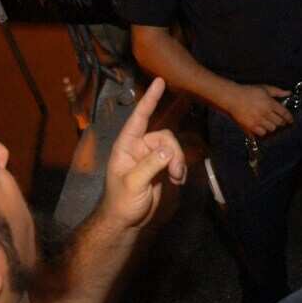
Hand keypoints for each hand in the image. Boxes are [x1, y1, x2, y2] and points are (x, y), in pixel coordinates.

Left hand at [102, 79, 186, 228]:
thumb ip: (150, 165)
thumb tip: (169, 150)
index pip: (139, 117)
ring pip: (173, 147)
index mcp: (127, 145)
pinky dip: (180, 169)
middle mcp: (140, 146)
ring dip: (178, 162)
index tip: (160, 81)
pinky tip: (177, 181)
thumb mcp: (133, 184)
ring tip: (176, 179)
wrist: (127, 221)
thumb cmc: (121, 202)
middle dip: (174, 151)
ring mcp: (152, 156)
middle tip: (176, 172)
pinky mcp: (162, 167)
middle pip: (165, 135)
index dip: (150, 99)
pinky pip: (177, 159)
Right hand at [227, 84, 293, 135]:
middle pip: (279, 122)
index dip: (289, 118)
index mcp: (270, 103)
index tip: (290, 120)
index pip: (284, 113)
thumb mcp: (264, 88)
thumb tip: (288, 93)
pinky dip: (264, 130)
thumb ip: (278, 91)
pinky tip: (262, 126)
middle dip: (281, 122)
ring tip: (270, 122)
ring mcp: (258, 120)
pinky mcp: (251, 126)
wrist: (233, 97)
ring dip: (273, 126)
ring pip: (272, 128)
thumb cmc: (248, 92)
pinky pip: (262, 133)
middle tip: (280, 121)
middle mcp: (265, 112)